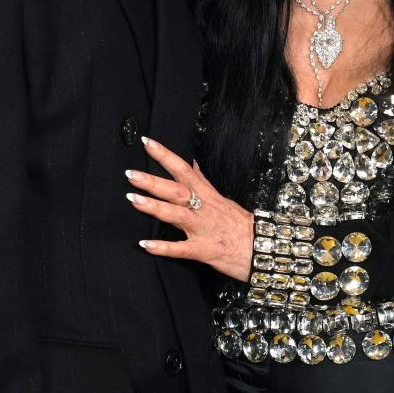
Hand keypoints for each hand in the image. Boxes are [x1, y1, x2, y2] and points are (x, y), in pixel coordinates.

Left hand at [126, 136, 253, 281]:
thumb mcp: (222, 198)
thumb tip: (192, 165)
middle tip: (130, 173)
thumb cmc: (241, 224)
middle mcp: (203, 208)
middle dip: (152, 181)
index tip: (146, 142)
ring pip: (176, 215)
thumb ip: (204, 183)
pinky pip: (181, 249)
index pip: (183, 169)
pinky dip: (163, 247)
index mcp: (207, 194)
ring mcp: (203, 228)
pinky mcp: (204, 250)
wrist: (263, 247)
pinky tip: (146, 245)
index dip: (165, 155)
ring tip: (133, 200)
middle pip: (176, 190)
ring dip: (154, 207)